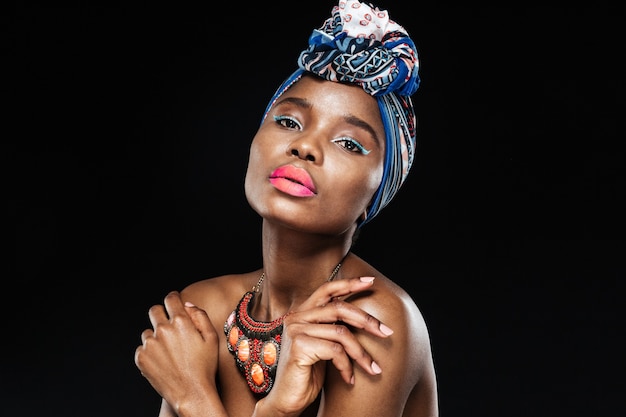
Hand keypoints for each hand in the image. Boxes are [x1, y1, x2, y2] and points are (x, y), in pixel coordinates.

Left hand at [134, 291, 219, 412]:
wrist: (191, 393)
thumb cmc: (205, 367)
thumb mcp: (212, 338)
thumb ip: (200, 316)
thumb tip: (187, 305)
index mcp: (181, 322)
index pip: (171, 299)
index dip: (173, 298)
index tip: (174, 301)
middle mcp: (163, 330)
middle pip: (155, 311)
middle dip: (161, 314)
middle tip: (169, 325)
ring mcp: (150, 344)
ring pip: (148, 331)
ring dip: (156, 335)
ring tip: (169, 350)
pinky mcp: (141, 358)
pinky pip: (142, 348)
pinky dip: (150, 351)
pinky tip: (163, 360)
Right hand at [257, 276, 392, 415]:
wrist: (287, 400)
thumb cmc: (308, 374)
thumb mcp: (323, 346)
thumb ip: (334, 329)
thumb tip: (365, 319)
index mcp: (302, 313)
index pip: (326, 290)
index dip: (348, 284)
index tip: (370, 281)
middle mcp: (296, 317)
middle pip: (339, 308)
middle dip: (367, 320)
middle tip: (387, 332)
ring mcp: (296, 330)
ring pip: (341, 332)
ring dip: (361, 353)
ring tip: (372, 368)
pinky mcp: (299, 346)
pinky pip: (335, 350)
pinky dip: (347, 366)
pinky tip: (349, 379)